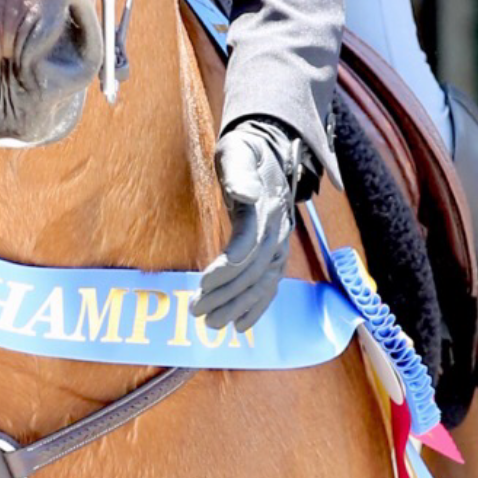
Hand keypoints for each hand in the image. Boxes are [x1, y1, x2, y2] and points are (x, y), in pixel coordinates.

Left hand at [194, 118, 316, 333]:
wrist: (270, 151)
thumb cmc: (245, 152)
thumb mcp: (238, 151)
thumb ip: (239, 171)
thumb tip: (246, 194)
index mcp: (267, 206)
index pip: (249, 242)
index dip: (228, 265)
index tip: (203, 282)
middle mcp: (279, 229)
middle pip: (254, 270)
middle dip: (226, 293)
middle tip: (196, 310)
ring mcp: (281, 243)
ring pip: (263, 283)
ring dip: (238, 306)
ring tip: (212, 323)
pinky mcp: (277, 252)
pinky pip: (272, 285)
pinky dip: (258, 307)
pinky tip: (241, 326)